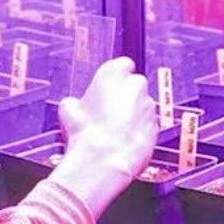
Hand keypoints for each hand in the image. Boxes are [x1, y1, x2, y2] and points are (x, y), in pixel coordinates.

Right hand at [49, 57, 157, 216]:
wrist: (102, 160)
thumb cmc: (85, 133)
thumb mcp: (68, 109)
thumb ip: (76, 100)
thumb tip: (74, 105)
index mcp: (113, 74)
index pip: (122, 63)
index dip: (117, 75)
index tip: (110, 85)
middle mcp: (134, 86)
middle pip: (135, 84)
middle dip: (126, 94)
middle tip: (109, 110)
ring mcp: (147, 106)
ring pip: (142, 105)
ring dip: (133, 113)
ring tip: (115, 130)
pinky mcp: (155, 126)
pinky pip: (148, 124)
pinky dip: (140, 129)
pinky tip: (124, 140)